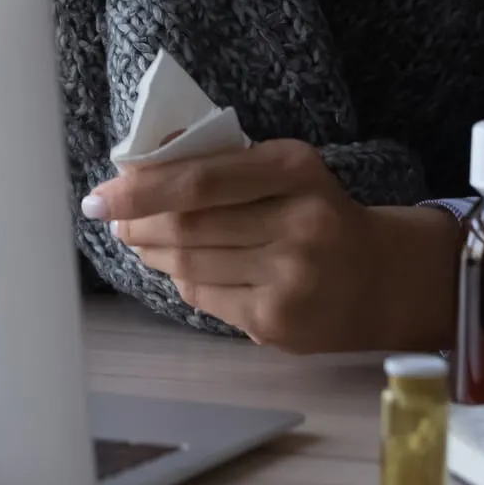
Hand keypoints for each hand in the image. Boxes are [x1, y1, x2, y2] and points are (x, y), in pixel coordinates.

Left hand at [83, 140, 458, 353]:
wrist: (384, 277)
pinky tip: (178, 268)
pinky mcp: (276, 321)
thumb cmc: (319, 212)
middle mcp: (296, 224)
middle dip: (137, 222)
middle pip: (187, 226)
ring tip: (139, 240)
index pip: (199, 179)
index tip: (100, 193)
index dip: (140, 188)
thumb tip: (136, 165)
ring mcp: (288, 278)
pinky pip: (205, 297)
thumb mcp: (285, 170)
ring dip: (151, 252)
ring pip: (189, 264)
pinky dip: (182, 279)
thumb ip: (222, 163)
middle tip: (113, 218)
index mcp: (294, 170)